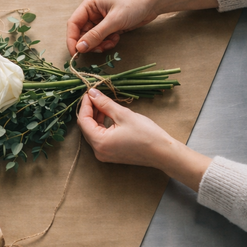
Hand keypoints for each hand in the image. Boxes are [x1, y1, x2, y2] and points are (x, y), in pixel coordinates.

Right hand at [67, 0, 158, 55]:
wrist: (155, 1)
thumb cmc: (134, 4)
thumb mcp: (114, 21)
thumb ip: (96, 35)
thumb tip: (80, 48)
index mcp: (89, 4)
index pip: (73, 24)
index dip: (72, 40)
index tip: (76, 54)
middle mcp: (93, 11)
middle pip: (82, 32)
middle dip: (90, 43)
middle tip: (99, 49)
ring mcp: (101, 18)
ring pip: (93, 37)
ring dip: (100, 43)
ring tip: (111, 42)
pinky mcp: (110, 24)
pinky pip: (102, 37)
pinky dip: (107, 41)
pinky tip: (116, 38)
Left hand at [78, 89, 211, 191]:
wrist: (164, 153)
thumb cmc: (146, 134)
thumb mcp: (123, 115)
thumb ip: (105, 104)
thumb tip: (92, 93)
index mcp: (99, 142)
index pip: (83, 121)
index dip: (85, 104)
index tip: (90, 92)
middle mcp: (98, 151)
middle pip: (86, 127)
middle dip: (90, 110)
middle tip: (96, 95)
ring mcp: (105, 154)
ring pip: (93, 131)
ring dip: (96, 117)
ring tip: (103, 103)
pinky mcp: (111, 154)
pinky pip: (101, 137)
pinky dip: (102, 125)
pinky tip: (108, 114)